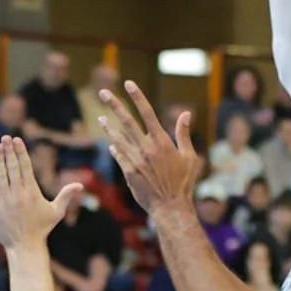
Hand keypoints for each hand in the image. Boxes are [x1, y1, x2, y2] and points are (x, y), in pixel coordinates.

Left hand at [0, 137, 81, 250]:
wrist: (24, 246)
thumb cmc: (41, 228)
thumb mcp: (56, 212)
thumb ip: (66, 196)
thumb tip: (80, 185)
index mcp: (32, 192)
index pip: (25, 166)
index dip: (20, 151)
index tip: (17, 139)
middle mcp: (17, 194)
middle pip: (12, 167)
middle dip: (9, 151)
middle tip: (6, 137)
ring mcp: (4, 201)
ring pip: (0, 175)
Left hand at [95, 81, 199, 218]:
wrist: (171, 206)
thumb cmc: (184, 182)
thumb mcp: (190, 157)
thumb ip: (184, 134)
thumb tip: (186, 114)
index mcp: (162, 141)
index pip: (147, 112)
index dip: (137, 97)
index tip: (128, 83)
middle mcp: (146, 148)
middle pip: (127, 121)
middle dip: (115, 105)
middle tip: (103, 92)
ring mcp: (136, 160)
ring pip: (118, 137)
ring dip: (109, 126)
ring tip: (100, 117)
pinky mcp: (129, 172)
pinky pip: (119, 155)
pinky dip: (115, 147)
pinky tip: (110, 141)